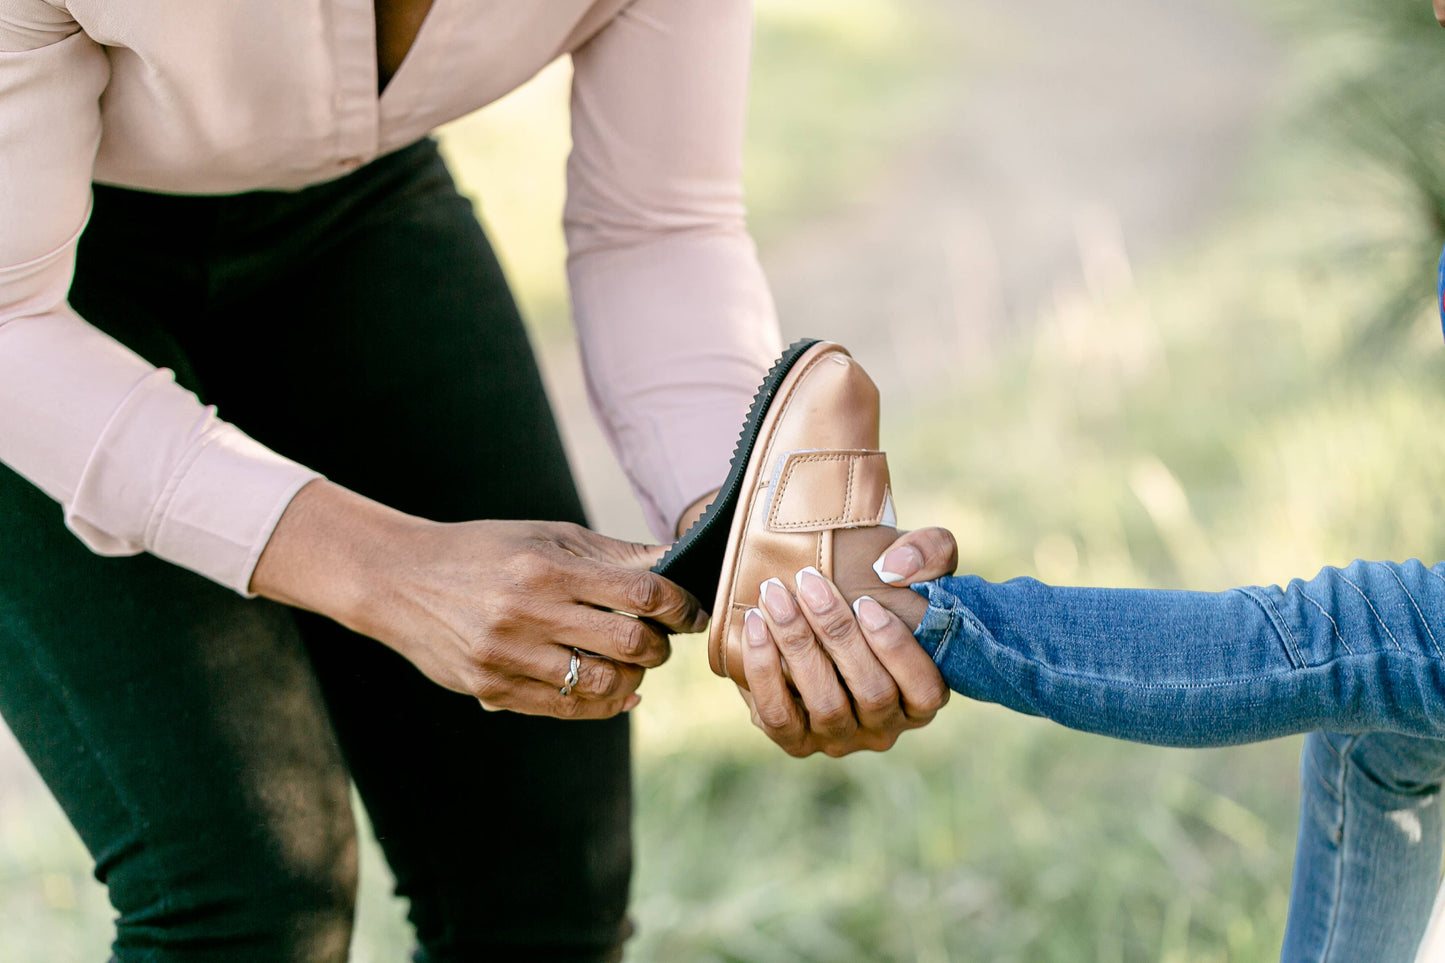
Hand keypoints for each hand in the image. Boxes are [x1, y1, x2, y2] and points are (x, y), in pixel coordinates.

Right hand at [252, 480, 706, 718]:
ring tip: (634, 665)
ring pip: (603, 685)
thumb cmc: (483, 550)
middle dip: (659, 646)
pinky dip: (603, 704)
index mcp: (546, 567)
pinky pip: (568, 709)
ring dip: (634, 678)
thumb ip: (611, 555)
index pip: (640, 592)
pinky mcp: (492, 690)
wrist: (398, 580)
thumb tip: (674, 566)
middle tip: (661, 640)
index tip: (691, 611)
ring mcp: (508, 657)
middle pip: (630, 643)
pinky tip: (616, 692)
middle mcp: (527, 613)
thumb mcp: (545, 536)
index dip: (679, 605)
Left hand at [736, 527, 958, 756]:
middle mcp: (884, 727)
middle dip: (838, 634)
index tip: (866, 603)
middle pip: (872, 693)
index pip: (925, 691)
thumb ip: (931, 551)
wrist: (807, 609)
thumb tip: (896, 568)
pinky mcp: (795, 740)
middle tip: (809, 582)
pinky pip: (778, 716)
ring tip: (776, 597)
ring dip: (798, 646)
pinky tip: (755, 626)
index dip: (898, 650)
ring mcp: (840, 739)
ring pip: (826, 705)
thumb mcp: (912, 562)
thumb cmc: (872, 586)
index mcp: (921, 698)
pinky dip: (764, 670)